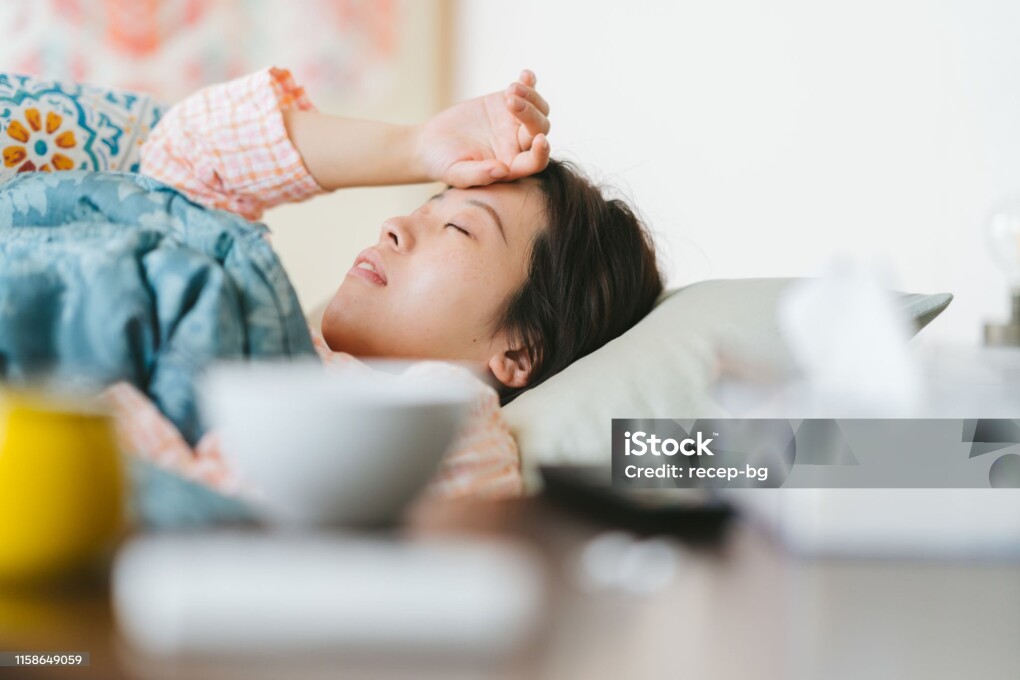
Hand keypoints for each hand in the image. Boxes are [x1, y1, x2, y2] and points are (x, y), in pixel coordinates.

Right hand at [416, 70, 550, 187]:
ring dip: (530, 97)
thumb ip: (479, 175)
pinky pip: (526, 91)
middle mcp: (518, 145)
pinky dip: (529, 82)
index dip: (541, 153)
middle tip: (510, 102)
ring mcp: (514, 122)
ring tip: (510, 90)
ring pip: (538, 109)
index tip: (540, 140)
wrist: (430, 143)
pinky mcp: (505, 103)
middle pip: (539, 129)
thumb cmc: (443, 164)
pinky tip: (525, 74)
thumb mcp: (456, 174)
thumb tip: (503, 171)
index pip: (535, 161)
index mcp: (511, 165)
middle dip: (530, 115)